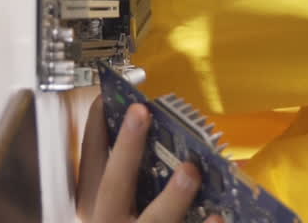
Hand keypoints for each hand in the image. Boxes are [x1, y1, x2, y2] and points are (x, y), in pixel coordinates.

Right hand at [76, 96, 221, 222]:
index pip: (89, 169)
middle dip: (124, 152)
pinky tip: (218, 217)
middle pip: (111, 193)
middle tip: (141, 113)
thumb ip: (138, 180)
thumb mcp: (126, 207)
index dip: (93, 132)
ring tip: (190, 171)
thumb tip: (165, 139)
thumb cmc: (138, 220)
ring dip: (171, 198)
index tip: (104, 98)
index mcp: (97, 213)